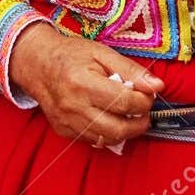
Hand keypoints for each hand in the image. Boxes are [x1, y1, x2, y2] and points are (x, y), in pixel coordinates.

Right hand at [7, 22, 163, 147]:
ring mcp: (67, 122)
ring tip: (128, 114)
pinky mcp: (64, 131)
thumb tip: (158, 86)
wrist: (37, 64)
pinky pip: (94, 141)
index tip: (146, 94)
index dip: (144, 100)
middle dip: (140, 122)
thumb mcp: (101, 53)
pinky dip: (107, 133)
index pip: (125, 102)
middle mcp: (73, 106)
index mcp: (83, 83)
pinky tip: (108, 117)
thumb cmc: (70, 55)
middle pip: (119, 128)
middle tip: (142, 110)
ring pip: (108, 139)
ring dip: (126, 130)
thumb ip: (131, 70)